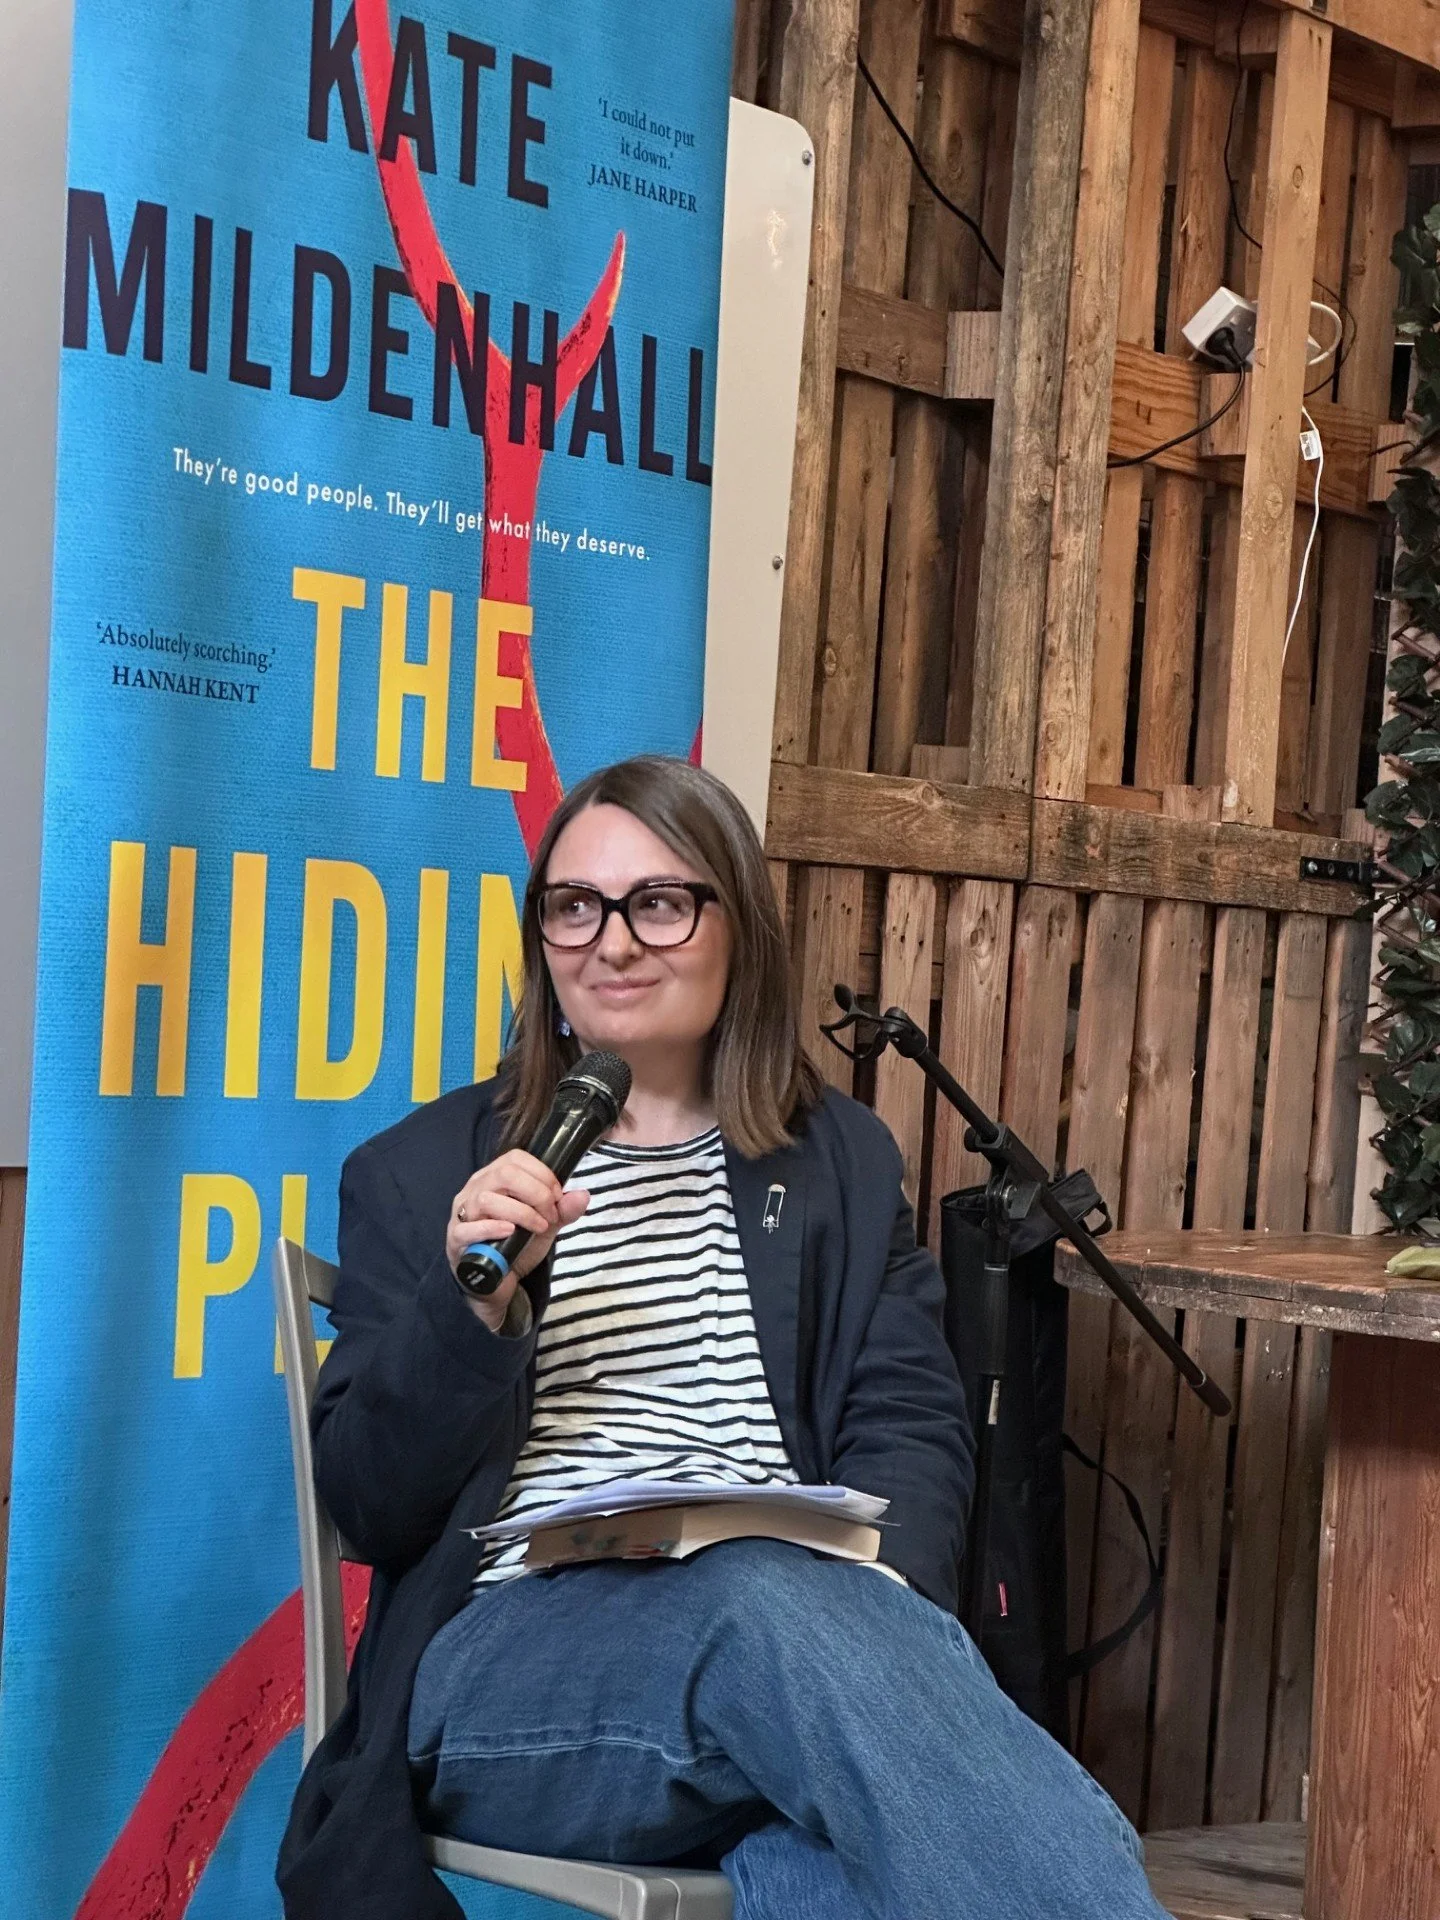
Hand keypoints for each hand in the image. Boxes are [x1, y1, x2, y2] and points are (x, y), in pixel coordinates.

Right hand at [446, 1150, 589, 1331]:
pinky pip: (468, 1228)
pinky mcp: (456, 1239)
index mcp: (494, 1178)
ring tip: (538, 1227)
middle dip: (536, 1192)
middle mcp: (475, 1189)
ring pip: (487, 1199)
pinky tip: (510, 1232)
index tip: (558, 1196)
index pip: (516, 1158)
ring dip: (521, 1212)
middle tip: (550, 1215)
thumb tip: (583, 1195)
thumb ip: (563, 1211)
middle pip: (504, 1173)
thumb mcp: (545, 1226)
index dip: (542, 1173)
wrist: (496, 1282)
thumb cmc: (515, 1246)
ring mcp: (462, 1214)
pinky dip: (491, 1228)